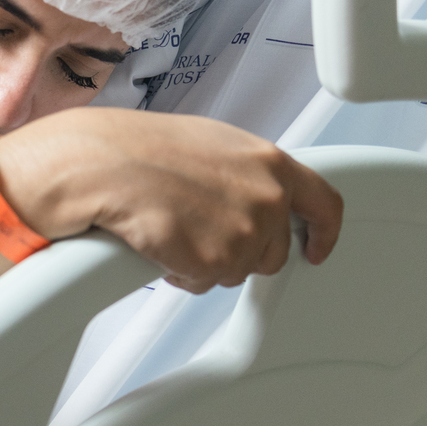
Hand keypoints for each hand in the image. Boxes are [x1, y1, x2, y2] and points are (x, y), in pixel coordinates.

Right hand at [0, 108, 342, 292]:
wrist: (101, 164)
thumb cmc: (138, 146)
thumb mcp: (210, 143)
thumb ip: (246, 170)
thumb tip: (252, 190)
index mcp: (270, 162)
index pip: (325, 205)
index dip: (324, 233)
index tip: (316, 248)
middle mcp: (266, 198)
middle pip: (274, 251)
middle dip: (242, 251)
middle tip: (201, 233)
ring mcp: (243, 232)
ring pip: (236, 271)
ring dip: (206, 261)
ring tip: (171, 228)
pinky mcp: (214, 261)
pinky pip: (203, 283)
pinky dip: (180, 271)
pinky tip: (158, 242)